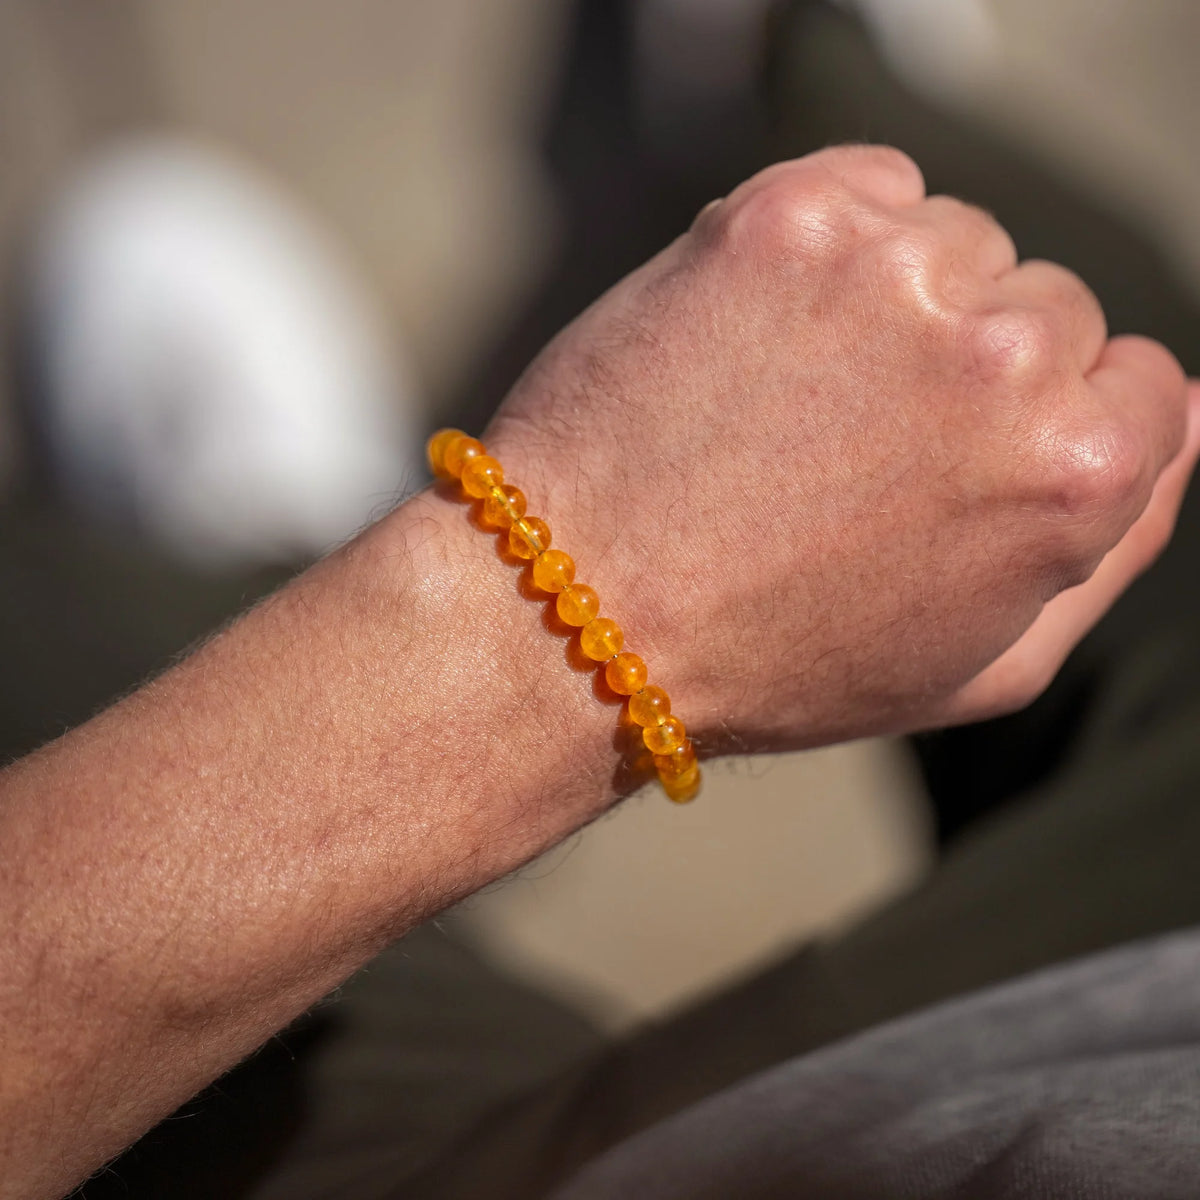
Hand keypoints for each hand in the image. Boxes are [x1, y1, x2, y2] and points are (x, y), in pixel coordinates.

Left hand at [485, 145, 1199, 749]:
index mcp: (1076, 471)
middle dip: (973, 372)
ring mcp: (892, 273)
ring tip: (798, 402)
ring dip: (900, 306)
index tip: (954, 465)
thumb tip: (1175, 414)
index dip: (1042, 433)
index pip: (1139, 386)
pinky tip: (770, 334)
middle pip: (1050, 307)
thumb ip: (1115, 542)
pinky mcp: (787, 218)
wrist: (586, 607)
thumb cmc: (779, 659)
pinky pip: (873, 188)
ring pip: (959, 243)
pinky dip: (839, 242)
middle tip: (854, 450)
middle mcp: (1005, 354)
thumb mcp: (986, 662)